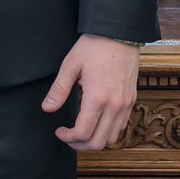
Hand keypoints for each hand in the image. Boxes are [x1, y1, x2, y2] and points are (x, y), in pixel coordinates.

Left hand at [43, 35, 140, 150]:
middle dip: (80, 145)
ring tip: (82, 132)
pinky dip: (108, 131)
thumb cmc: (94, 46)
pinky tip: (97, 122)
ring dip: (96, 140)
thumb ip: (59, 90)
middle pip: (98, 142)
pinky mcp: (131, 100)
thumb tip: (47, 108)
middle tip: (68, 137)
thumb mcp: (71, 65)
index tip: (59, 131)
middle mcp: (114, 105)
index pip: (83, 133)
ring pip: (112, 138)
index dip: (68, 138)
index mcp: (97, 98)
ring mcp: (125, 104)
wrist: (120, 33)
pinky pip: (121, 126)